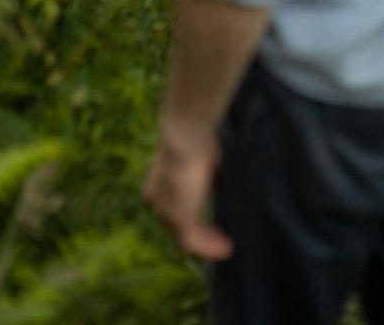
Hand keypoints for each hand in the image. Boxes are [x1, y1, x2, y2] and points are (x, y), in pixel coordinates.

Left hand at [142, 126, 232, 259]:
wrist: (185, 135)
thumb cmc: (196, 139)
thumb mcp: (200, 160)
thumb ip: (204, 176)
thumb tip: (213, 183)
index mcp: (157, 187)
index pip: (173, 209)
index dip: (192, 218)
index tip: (210, 223)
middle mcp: (157, 202)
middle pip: (177, 228)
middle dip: (201, 235)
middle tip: (221, 240)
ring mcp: (166, 212)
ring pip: (185, 238)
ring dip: (207, 244)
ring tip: (226, 247)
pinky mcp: (179, 217)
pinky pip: (193, 242)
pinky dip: (209, 248)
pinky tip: (226, 248)